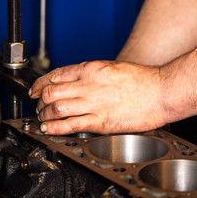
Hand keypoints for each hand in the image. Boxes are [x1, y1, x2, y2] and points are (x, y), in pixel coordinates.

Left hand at [29, 60, 166, 134]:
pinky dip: (55, 128)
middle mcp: (88, 84)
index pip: (55, 75)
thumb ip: (90, 75)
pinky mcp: (102, 121)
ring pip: (56, 108)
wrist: (161, 91)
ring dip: (45, 115)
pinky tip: (49, 129)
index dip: (39, 84)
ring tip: (43, 119)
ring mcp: (94, 103)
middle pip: (51, 92)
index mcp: (90, 69)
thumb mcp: (110, 68)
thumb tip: (75, 82)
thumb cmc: (141, 79)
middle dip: (39, 101)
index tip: (35, 90)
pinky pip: (71, 125)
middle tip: (38, 106)